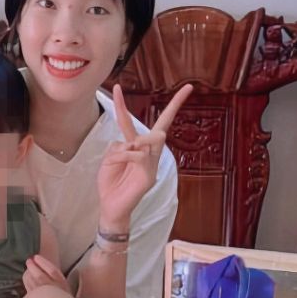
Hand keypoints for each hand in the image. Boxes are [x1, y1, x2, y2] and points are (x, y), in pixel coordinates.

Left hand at [23, 254, 70, 293]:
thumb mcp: (66, 290)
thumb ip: (58, 281)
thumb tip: (44, 268)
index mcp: (63, 286)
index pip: (53, 271)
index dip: (43, 262)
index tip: (36, 257)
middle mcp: (54, 291)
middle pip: (41, 276)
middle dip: (33, 267)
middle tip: (29, 261)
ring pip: (33, 283)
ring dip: (28, 274)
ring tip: (26, 270)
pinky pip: (29, 290)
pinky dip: (26, 282)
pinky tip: (25, 279)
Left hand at [96, 82, 192, 228]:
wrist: (110, 209)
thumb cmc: (110, 184)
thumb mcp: (109, 159)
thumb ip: (119, 145)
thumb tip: (133, 142)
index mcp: (140, 148)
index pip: (156, 124)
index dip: (168, 106)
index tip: (187, 87)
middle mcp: (150, 155)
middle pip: (162, 128)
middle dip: (168, 108)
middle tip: (155, 93)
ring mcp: (152, 165)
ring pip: (150, 138)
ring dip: (131, 143)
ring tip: (117, 159)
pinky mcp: (149, 175)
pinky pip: (137, 154)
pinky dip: (122, 156)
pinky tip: (116, 165)